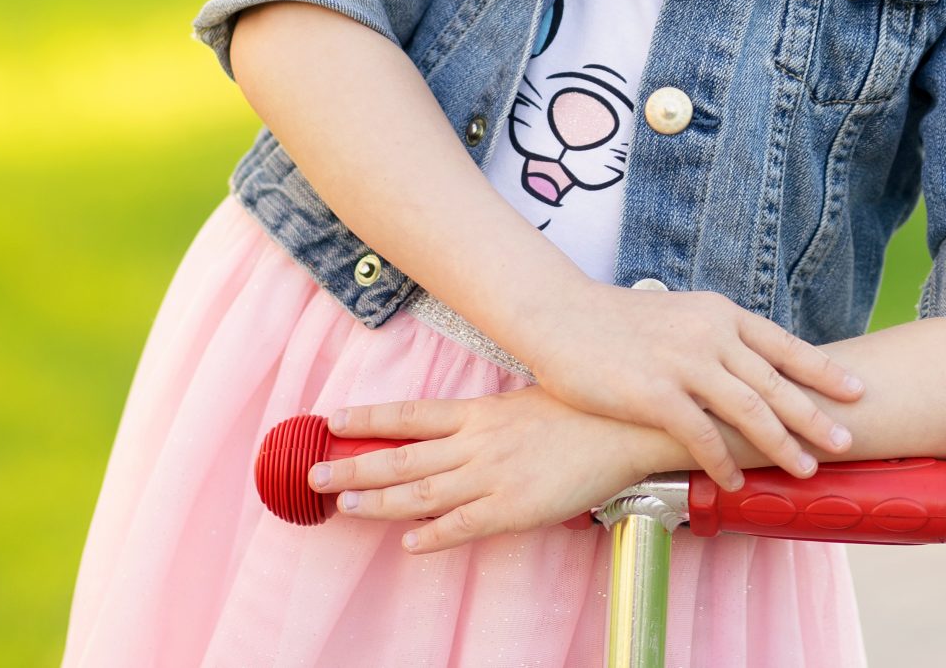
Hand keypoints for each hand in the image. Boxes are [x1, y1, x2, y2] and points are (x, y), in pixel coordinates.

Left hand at [308, 389, 672, 554]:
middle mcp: (478, 442)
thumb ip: (489, 417)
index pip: (411, 414)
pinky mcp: (516, 508)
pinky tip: (409, 543)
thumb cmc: (583, 409)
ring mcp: (494, 476)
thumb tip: (460, 424)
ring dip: (381, 500)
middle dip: (356, 464)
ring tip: (346, 506)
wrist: (629, 425)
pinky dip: (435, 535)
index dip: (369, 418)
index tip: (331, 420)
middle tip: (316, 472)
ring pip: (424, 492)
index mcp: (480, 412)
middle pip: (404, 455)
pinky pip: (465, 525)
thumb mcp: (526, 401)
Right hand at [515, 280, 862, 490]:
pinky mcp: (656, 393)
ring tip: (805, 470)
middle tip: (849, 441)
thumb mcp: (677, 317)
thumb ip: (712, 337)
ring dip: (780, 444)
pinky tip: (732, 481)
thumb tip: (743, 365)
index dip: (823, 370)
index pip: (784, 345)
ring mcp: (685, 363)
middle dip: (816, 415)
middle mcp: (711, 334)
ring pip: (749, 409)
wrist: (559, 315)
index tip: (856, 390)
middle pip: (777, 381)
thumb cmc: (615, 323)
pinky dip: (722, 461)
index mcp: (719, 314)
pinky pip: (701, 435)